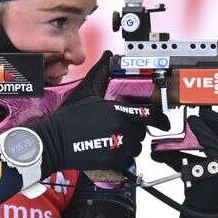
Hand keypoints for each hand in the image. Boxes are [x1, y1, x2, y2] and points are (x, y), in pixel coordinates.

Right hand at [29, 51, 169, 176]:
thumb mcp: (86, 91)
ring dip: (129, 144)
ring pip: (136, 147)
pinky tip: (109, 150)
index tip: (163, 123)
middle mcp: (122, 128)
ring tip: (113, 139)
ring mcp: (118, 147)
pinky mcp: (112, 162)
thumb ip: (101, 73)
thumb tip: (108, 56)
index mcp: (118, 110)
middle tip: (120, 128)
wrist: (54, 140)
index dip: (160, 120)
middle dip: (135, 130)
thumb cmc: (69, 117)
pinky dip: (122, 157)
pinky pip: (127, 160)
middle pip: (142, 132)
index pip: (150, 115)